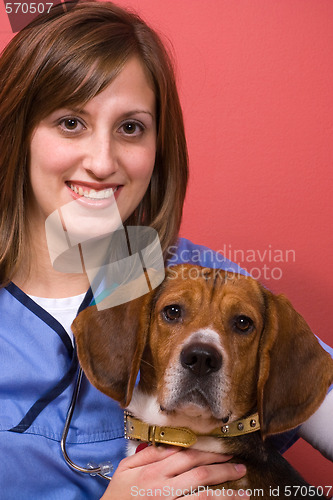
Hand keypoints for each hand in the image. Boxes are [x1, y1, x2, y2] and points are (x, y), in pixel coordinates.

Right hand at [100, 445, 248, 498]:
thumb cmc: (117, 496)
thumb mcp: (126, 469)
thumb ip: (147, 454)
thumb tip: (169, 443)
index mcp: (153, 469)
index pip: (187, 454)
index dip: (209, 451)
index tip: (225, 449)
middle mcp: (163, 485)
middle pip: (200, 472)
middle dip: (223, 468)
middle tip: (241, 466)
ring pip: (204, 496)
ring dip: (227, 493)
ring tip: (244, 493)